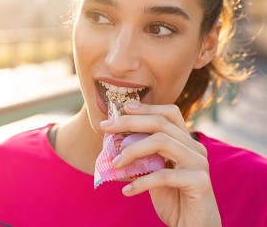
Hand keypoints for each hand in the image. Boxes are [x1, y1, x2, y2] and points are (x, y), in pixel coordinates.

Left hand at [101, 103, 220, 226]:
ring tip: (114, 164)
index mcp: (186, 142)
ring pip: (161, 142)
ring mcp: (199, 163)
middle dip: (129, 122)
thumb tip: (115, 142)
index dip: (147, 107)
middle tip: (105, 127)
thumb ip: (143, 156)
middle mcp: (195, 148)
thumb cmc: (173, 198)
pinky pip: (163, 175)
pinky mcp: (199, 182)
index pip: (169, 113)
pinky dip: (141, 182)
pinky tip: (127, 191)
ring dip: (132, 151)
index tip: (123, 108)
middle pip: (160, 123)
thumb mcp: (154, 172)